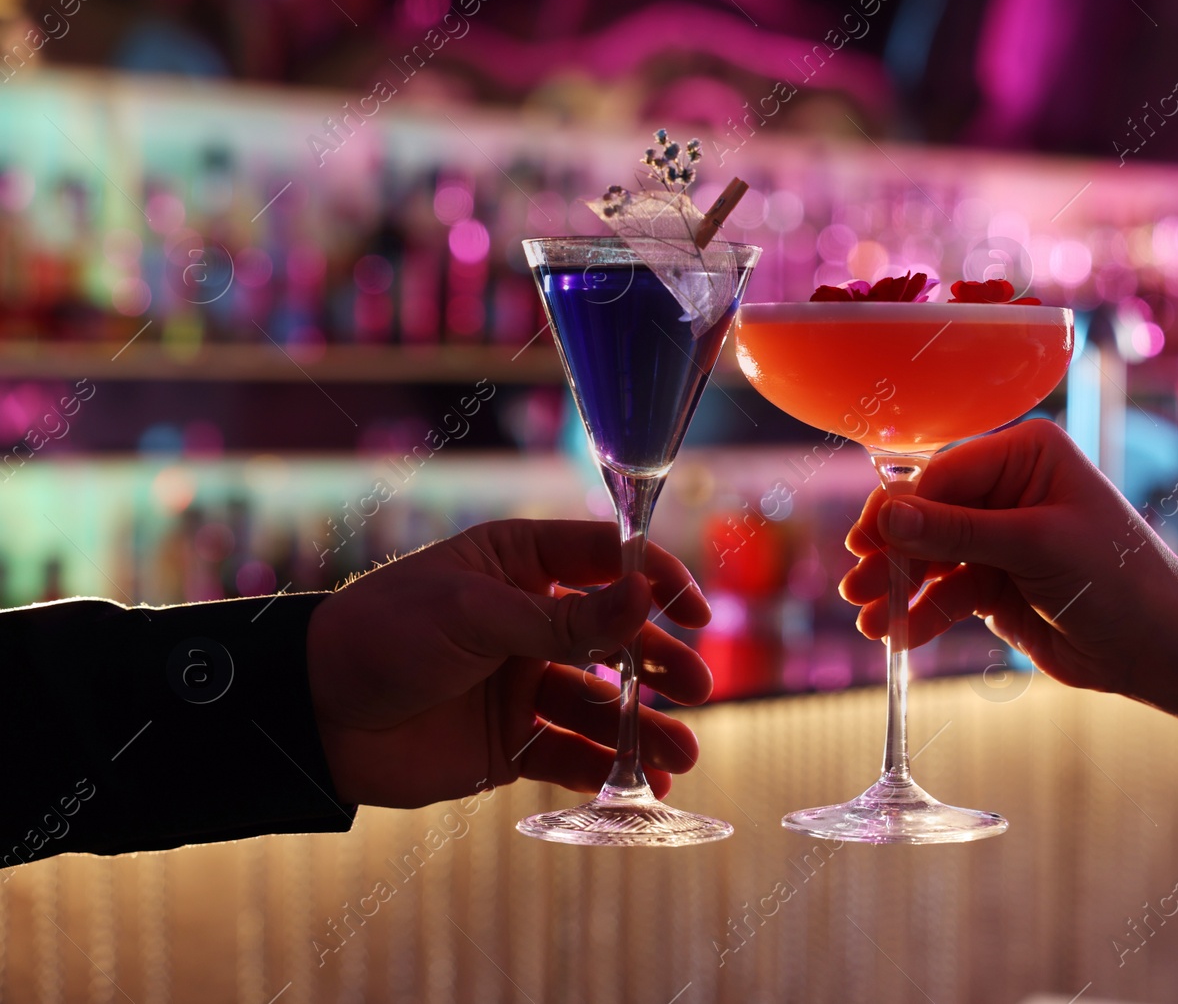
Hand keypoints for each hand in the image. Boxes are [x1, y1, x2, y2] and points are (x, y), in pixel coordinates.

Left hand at [306, 520, 713, 807]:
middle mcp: (530, 621)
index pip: (607, 561)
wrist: (311, 717)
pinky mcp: (510, 743)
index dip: (657, 580)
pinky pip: (571, 755)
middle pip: (618, 638)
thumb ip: (565, 619)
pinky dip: (608, 770)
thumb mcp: (475, 615)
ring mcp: (522, 683)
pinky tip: (642, 787)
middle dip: (661, 664)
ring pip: (602, 704)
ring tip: (682, 756)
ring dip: (644, 727)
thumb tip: (647, 598)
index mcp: (520, 564)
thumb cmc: (383, 636)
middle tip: (696, 688)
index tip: (693, 611)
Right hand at [839, 419, 1177, 694]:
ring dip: (899, 590)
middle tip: (857, 586)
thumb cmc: (1116, 580)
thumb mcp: (1035, 547)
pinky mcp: (995, 582)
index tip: (865, 543)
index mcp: (1026, 455)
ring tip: (869, 622)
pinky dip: (922, 615)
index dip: (901, 510)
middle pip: (928, 516)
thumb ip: (958, 531)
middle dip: (894, 555)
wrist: (1157, 647)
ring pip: (931, 559)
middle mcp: (1009, 488)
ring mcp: (1000, 538)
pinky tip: (898, 638)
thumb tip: (888, 516)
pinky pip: (945, 594)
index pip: (944, 474)